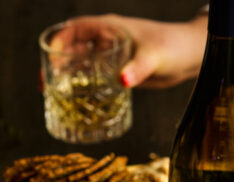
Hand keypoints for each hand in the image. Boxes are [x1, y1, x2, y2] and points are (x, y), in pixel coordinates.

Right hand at [50, 14, 207, 88]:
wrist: (189, 56)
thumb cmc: (173, 48)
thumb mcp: (153, 57)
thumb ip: (138, 68)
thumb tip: (123, 81)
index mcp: (109, 28)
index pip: (75, 29)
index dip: (58, 42)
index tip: (49, 62)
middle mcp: (106, 39)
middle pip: (71, 48)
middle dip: (54, 63)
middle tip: (43, 84)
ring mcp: (109, 55)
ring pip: (79, 63)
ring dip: (64, 77)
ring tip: (50, 95)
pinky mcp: (115, 70)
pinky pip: (91, 76)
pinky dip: (79, 86)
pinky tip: (73, 102)